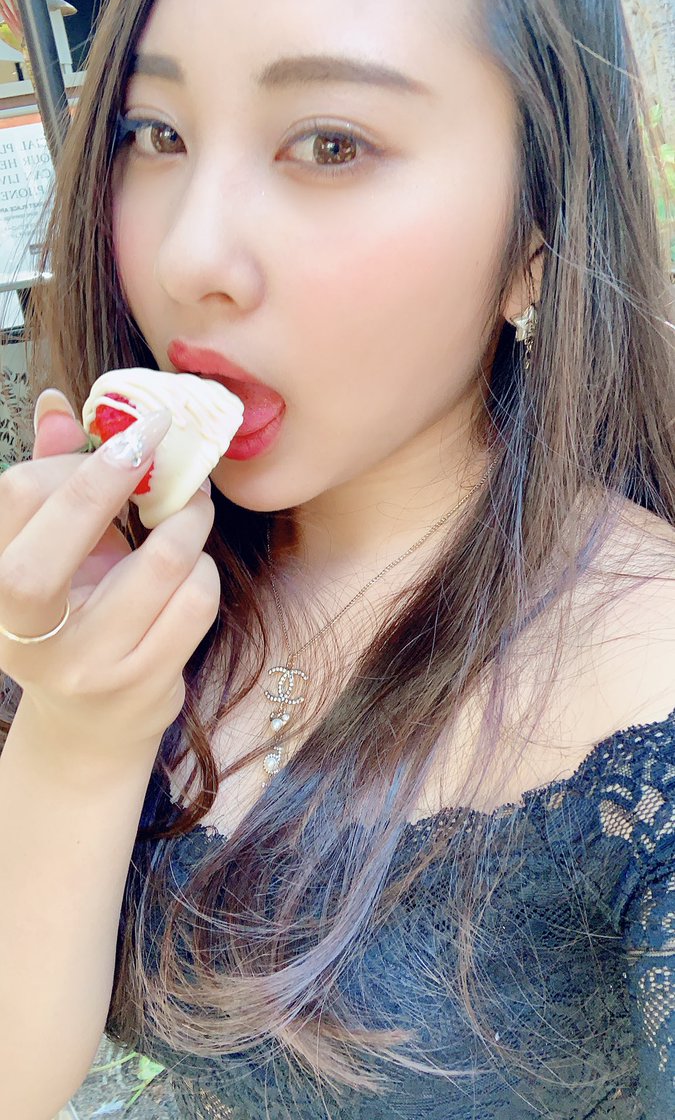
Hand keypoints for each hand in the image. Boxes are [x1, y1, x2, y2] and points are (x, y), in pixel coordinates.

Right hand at [0, 393, 219, 756]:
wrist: (89, 726)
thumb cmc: (70, 618)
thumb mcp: (50, 553)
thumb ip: (52, 478)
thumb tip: (58, 402)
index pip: (18, 495)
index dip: (75, 457)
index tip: (124, 436)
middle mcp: (26, 630)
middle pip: (59, 537)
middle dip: (116, 477)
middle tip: (159, 443)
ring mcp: (86, 664)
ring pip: (158, 567)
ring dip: (186, 522)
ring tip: (191, 507)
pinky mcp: (143, 684)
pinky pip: (194, 604)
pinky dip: (204, 571)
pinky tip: (194, 566)